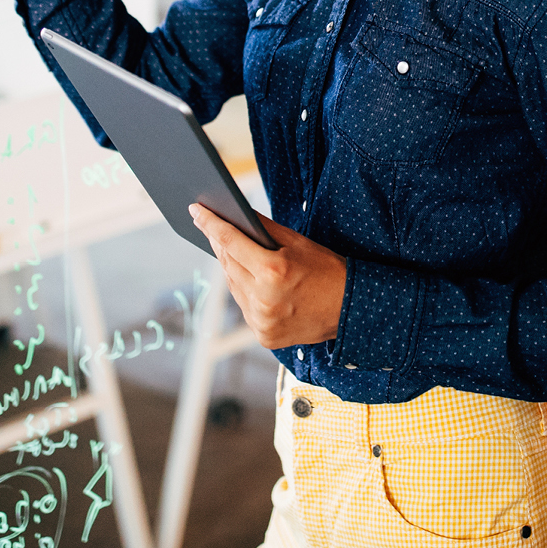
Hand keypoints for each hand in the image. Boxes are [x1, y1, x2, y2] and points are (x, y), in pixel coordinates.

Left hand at [188, 206, 346, 348]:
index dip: (211, 224)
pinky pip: (245, 307)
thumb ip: (264, 229)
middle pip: (228, 265)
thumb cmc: (327, 270)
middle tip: (210, 226)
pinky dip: (244, 292)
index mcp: (273, 272)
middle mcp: (263, 299)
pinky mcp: (264, 336)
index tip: (196, 211)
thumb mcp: (297, 242)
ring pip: (233, 288)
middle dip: (219, 244)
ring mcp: (262, 321)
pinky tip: (247, 279)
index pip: (231, 242)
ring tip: (230, 251)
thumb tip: (238, 215)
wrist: (350, 309)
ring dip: (230, 268)